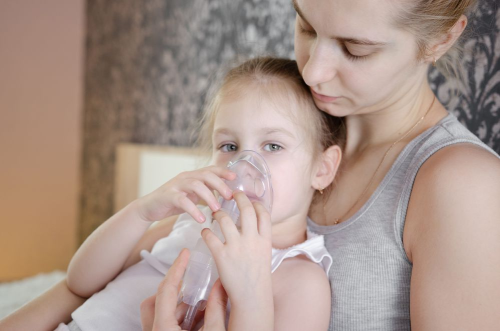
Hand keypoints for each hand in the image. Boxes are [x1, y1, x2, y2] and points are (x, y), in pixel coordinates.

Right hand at [135, 166, 235, 222]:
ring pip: (195, 185)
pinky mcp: (168, 196)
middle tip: (229, 197)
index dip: (223, 172)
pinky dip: (193, 209)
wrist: (150, 208)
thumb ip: (206, 193)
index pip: (210, 169)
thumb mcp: (192, 196)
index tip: (235, 177)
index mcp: (192, 176)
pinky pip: (183, 200)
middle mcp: (185, 177)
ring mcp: (176, 185)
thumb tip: (226, 198)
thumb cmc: (174, 202)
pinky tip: (200, 218)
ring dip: (209, 196)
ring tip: (217, 209)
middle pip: (205, 175)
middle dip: (220, 185)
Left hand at [140, 248, 228, 330]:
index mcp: (163, 329)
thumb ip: (217, 308)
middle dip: (172, 288)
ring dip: (178, 306)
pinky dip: (179, 318)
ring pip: (158, 313)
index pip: (166, 290)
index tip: (185, 254)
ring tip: (201, 305)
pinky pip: (163, 324)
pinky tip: (199, 319)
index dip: (177, 269)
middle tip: (190, 281)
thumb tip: (220, 285)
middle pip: (153, 301)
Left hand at [201, 191, 272, 306]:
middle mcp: (252, 240)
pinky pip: (210, 236)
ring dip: (218, 213)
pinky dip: (206, 232)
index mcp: (265, 240)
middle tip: (232, 194)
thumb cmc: (257, 278)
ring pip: (225, 219)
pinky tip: (205, 232)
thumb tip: (253, 229)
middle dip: (239, 198)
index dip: (256, 204)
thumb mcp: (264, 256)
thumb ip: (259, 241)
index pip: (263, 214)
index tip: (250, 200)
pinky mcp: (222, 255)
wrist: (252, 297)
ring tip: (215, 213)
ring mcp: (236, 247)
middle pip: (246, 210)